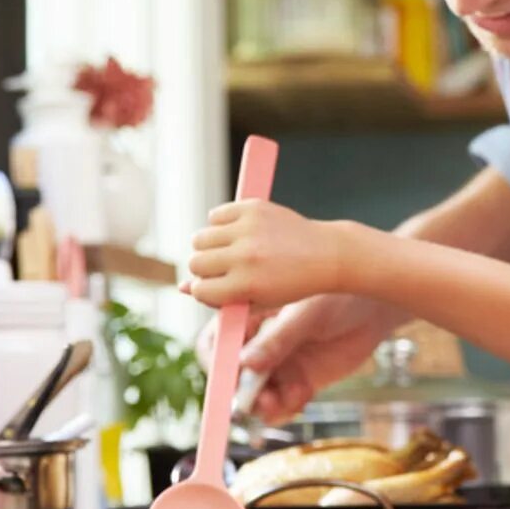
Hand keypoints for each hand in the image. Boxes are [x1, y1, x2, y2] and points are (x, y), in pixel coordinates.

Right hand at [187, 200, 347, 311]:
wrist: (327, 255)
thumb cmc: (290, 283)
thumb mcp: (257, 300)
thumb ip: (219, 299)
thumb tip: (183, 287)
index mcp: (246, 285)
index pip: (200, 289)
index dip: (208, 290)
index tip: (221, 287)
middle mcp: (246, 256)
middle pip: (195, 262)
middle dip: (206, 268)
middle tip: (225, 268)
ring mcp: (249, 229)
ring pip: (200, 237)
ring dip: (210, 245)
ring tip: (230, 250)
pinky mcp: (254, 208)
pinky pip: (215, 214)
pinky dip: (221, 223)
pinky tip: (239, 231)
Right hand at [196, 291, 403, 424]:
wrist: (377, 305)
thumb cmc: (339, 294)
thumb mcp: (305, 314)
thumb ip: (278, 339)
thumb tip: (244, 364)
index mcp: (251, 316)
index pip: (217, 341)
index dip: (216, 361)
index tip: (227, 376)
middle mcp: (260, 343)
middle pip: (232, 376)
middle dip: (239, 391)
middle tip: (256, 399)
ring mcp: (279, 364)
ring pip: (255, 395)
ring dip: (262, 405)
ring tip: (280, 401)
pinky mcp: (300, 381)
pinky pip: (282, 404)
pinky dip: (286, 406)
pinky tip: (303, 395)